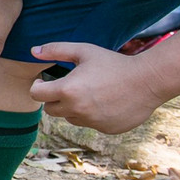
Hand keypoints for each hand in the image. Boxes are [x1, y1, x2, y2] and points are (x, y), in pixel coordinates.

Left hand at [28, 42, 172, 133]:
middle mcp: (76, 110)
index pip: (36, 95)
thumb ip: (56, 50)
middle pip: (50, 110)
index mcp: (68, 90)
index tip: (44, 81)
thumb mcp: (84, 51)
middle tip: (66, 87)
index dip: (37, 86)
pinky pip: (89, 124)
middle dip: (54, 98)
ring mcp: (91, 122)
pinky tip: (104, 101)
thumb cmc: (113, 63)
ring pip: (69, 118)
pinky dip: (91, 115)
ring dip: (72, 108)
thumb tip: (33, 50)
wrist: (147, 81)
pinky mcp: (104, 130)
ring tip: (88, 92)